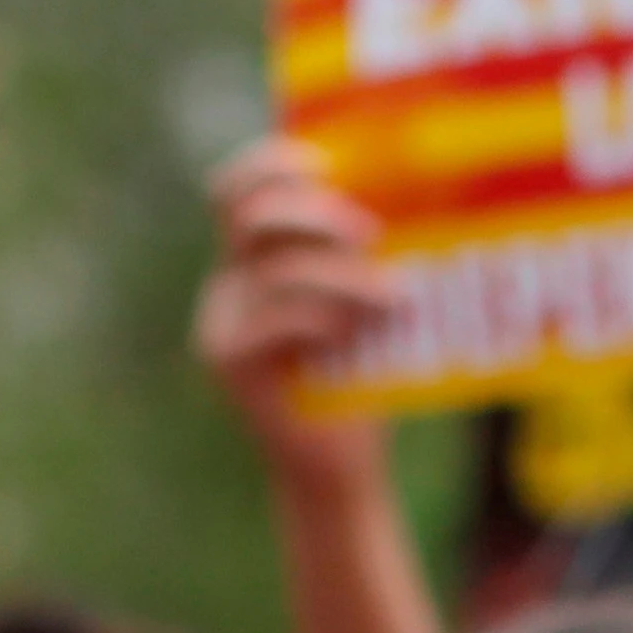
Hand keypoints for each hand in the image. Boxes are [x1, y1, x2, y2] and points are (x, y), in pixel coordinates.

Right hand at [195, 138, 396, 488]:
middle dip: (312, 213)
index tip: (324, 164)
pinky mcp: (227, 359)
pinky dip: (322, 318)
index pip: (239, 188)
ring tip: (396, 297)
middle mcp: (231, 280)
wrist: (339, 469)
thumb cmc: (362, 378)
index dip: (271, 164)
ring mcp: (221, 319)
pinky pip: (273, 317)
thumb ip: (366, 256)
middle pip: (248, 214)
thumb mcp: (368, 303)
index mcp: (258, 257)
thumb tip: (410, 193)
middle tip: (370, 234)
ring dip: (342, 276)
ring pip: (274, 269)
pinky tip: (359, 334)